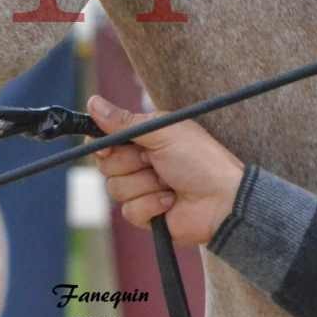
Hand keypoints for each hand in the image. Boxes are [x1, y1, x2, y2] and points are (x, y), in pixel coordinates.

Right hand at [88, 94, 245, 246]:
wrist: (223, 200)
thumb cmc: (200, 159)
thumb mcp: (162, 132)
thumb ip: (125, 121)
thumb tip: (92, 102)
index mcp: (142, 138)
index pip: (105, 138)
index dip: (102, 143)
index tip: (106, 146)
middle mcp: (138, 162)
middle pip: (106, 165)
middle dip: (131, 163)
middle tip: (153, 160)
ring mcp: (141, 189)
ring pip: (115, 189)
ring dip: (145, 184)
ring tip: (169, 182)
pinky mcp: (145, 214)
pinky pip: (129, 211)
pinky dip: (152, 205)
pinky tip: (171, 201)